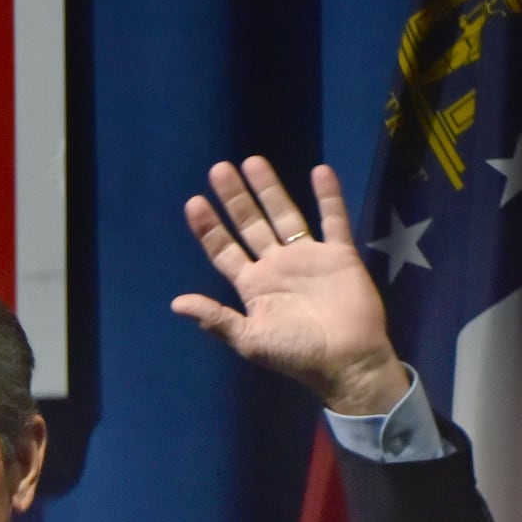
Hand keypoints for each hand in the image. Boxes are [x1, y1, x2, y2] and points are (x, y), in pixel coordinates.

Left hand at [171, 156, 407, 414]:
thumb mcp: (248, 340)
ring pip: (285, 215)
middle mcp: (276, 266)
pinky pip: (333, 219)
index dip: (209, 229)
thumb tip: (176, 303)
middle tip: (218, 170)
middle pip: (251, 225)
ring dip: (269, 190)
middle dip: (235, 199)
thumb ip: (216, 319)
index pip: (224, 251)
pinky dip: (328, 197)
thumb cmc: (295, 354)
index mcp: (253, 287)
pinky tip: (319, 172)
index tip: (194, 203)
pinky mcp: (339, 254)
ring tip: (252, 161)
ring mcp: (308, 257)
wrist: (345, 361)